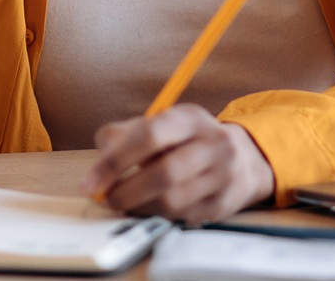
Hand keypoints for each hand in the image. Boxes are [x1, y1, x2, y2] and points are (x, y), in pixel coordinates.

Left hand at [80, 104, 274, 223]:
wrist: (244, 160)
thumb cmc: (188, 142)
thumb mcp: (162, 126)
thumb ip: (126, 134)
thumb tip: (102, 152)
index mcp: (191, 118)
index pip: (149, 135)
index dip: (114, 161)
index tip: (89, 183)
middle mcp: (213, 144)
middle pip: (163, 173)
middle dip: (125, 192)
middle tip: (106, 200)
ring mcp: (223, 176)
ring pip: (173, 201)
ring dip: (139, 208)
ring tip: (125, 204)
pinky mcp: (224, 204)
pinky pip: (182, 217)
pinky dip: (157, 216)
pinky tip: (148, 209)